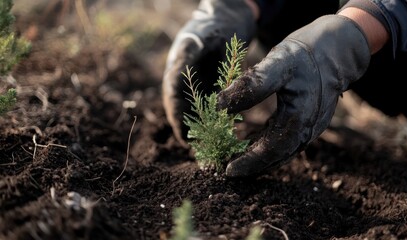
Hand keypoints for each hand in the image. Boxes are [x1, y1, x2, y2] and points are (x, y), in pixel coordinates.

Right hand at [162, 0, 255, 145]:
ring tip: (208, 148)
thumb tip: (181, 84)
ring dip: (200, 128)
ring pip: (194, 111)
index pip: (173, 100)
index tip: (185, 140)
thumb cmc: (214, 25)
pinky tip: (222, 132)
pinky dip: (213, 119)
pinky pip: (208, 106)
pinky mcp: (208, 85)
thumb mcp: (200, 39)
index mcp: (177, 69)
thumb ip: (188, 59)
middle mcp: (183, 79)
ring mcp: (195, 83)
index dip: (178, 121)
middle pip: (182, 110)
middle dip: (189, 130)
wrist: (227, 15)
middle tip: (198, 151)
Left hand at [217, 14, 370, 176]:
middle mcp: (308, 129)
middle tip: (227, 170)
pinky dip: (269, 146)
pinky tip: (253, 144)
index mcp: (300, 118)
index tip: (227, 170)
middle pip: (277, 156)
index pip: (271, 150)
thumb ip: (251, 85)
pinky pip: (287, 141)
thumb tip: (219, 105)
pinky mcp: (309, 121)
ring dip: (260, 158)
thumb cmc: (306, 53)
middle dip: (252, 165)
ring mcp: (311, 126)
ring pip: (282, 151)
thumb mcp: (278, 63)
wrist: (338, 47)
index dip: (249, 162)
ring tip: (236, 160)